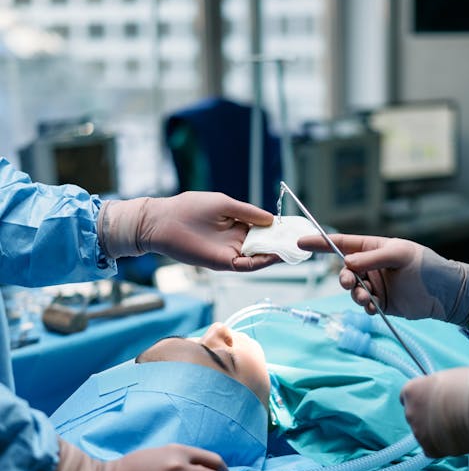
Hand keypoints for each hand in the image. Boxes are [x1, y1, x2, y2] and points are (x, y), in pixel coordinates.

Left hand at [98, 192, 279, 271]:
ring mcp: (230, 253)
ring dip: (277, 255)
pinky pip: (246, 265)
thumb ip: (248, 212)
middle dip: (284, 244)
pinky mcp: (222, 263)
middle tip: (303, 241)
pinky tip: (274, 256)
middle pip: (266, 246)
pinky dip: (261, 263)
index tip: (297, 227)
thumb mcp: (224, 204)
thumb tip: (272, 220)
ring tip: (294, 250)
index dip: (281, 230)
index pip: (265, 230)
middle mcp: (237, 240)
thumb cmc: (190, 207)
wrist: (163, 222)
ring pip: (259, 258)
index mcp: (238, 224)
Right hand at [297, 233, 468, 325]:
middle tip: (349, 283)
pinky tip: (376, 307)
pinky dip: (366, 307)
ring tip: (369, 298)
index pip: (341, 243)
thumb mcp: (401, 254)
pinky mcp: (381, 302)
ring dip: (356, 294)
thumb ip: (372, 258)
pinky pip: (364, 305)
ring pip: (352, 290)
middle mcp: (371, 265)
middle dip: (343, 277)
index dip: (320, 243)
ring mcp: (375, 284)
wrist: (445, 294)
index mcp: (373, 247)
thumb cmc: (426, 266)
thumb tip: (347, 263)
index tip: (301, 242)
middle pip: (344, 270)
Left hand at [400, 367, 468, 457]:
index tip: (431, 400)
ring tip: (454, 426)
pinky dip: (440, 445)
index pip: (407, 397)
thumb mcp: (447, 376)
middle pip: (413, 415)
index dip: (420, 398)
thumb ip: (435, 386)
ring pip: (422, 433)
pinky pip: (431, 448)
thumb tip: (438, 391)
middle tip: (446, 414)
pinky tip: (454, 438)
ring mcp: (418, 433)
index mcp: (411, 390)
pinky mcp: (430, 450)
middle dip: (426, 415)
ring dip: (433, 431)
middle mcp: (409, 412)